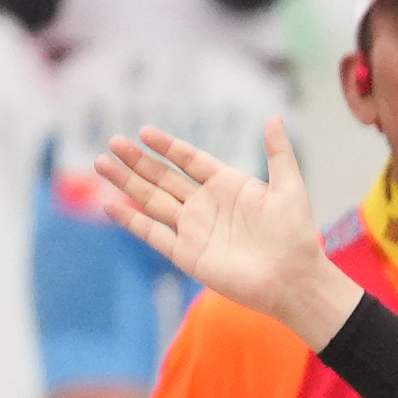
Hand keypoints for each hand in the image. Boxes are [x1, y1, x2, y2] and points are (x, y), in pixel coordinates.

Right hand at [91, 117, 344, 336]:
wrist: (294, 280)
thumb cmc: (296, 235)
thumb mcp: (290, 188)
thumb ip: (279, 154)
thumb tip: (275, 118)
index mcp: (228, 186)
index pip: (190, 160)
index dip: (168, 147)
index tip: (145, 131)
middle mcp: (206, 205)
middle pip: (164, 178)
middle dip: (138, 161)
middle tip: (113, 142)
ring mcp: (194, 229)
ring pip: (152, 200)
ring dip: (127, 183)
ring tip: (101, 163)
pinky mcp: (187, 254)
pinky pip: (153, 234)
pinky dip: (131, 220)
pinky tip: (110, 204)